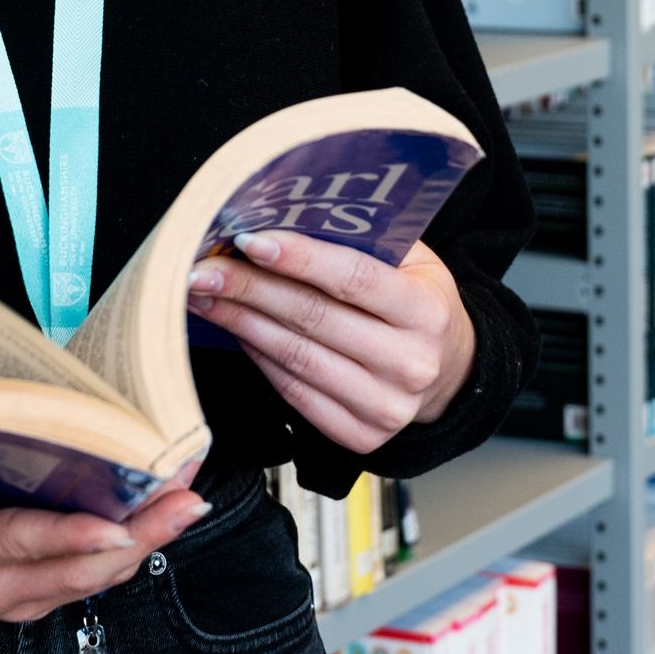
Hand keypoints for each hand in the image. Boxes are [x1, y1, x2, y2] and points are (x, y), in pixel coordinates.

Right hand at [0, 462, 206, 626]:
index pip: (11, 549)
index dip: (62, 542)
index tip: (112, 528)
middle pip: (73, 567)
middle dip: (135, 537)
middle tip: (183, 500)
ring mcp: (15, 591)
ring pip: (92, 574)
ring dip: (146, 540)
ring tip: (190, 498)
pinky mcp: (30, 587)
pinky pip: (91, 572)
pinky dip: (134, 545)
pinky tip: (165, 513)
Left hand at [186, 233, 477, 455]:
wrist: (451, 373)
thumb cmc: (420, 304)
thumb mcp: (413, 262)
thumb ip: (364, 241)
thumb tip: (286, 216)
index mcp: (426, 311)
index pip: (354, 279)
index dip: (298, 259)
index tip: (248, 241)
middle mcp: (410, 363)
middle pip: (314, 320)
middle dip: (250, 289)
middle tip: (203, 268)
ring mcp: (386, 406)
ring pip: (296, 358)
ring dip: (241, 324)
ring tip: (205, 296)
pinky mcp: (361, 436)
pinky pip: (294, 393)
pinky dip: (258, 358)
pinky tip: (235, 331)